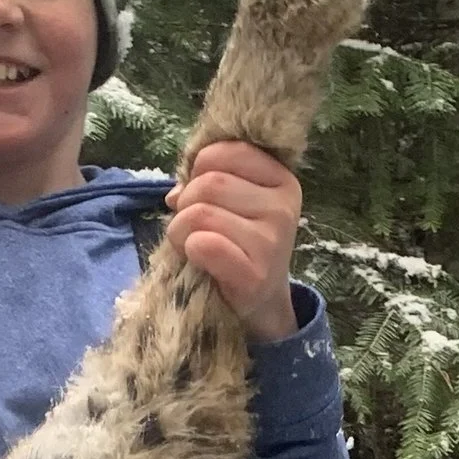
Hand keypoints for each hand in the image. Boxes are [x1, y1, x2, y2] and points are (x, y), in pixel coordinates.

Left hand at [167, 141, 300, 340]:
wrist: (260, 305)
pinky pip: (205, 244)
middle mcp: (283, 206)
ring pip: (199, 213)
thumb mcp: (232, 203)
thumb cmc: (239, 245)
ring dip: (180, 230)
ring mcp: (273, 240)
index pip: (221, 153)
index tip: (202, 196)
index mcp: (280, 178)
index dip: (197, 171)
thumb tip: (175, 193)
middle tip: (193, 226)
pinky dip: (190, 249)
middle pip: (208, 182)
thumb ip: (207, 181)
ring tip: (193, 244)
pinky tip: (198, 260)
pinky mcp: (256, 274)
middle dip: (186, 204)